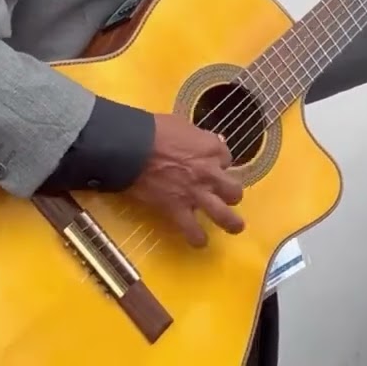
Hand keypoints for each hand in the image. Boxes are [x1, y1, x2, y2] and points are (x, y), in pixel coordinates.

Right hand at [125, 114, 245, 246]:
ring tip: (234, 227)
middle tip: (227, 196)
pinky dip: (197, 238)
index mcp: (211, 149)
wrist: (132, 147)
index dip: (219, 162)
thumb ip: (198, 137)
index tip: (212, 164)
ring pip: (223, 215)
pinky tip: (200, 242)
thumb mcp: (183, 125)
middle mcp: (210, 173)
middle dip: (232, 193)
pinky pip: (192, 230)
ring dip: (231, 223)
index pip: (226, 158)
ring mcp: (196, 194)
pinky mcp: (177, 209)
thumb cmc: (154, 131)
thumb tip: (208, 141)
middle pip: (234, 189)